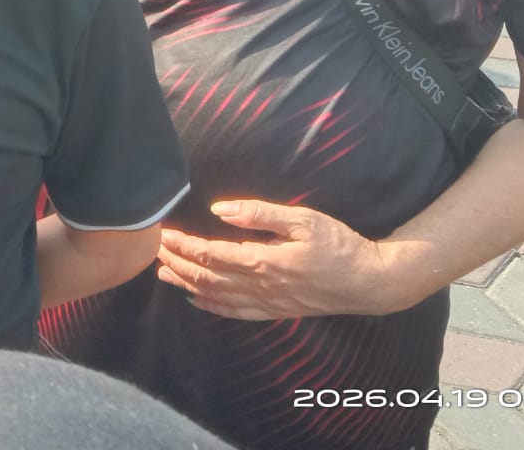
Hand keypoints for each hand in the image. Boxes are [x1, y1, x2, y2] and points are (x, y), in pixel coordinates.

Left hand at [156, 200, 401, 320]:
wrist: (369, 282)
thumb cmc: (338, 245)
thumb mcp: (302, 219)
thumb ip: (259, 214)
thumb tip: (219, 210)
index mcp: (263, 262)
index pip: (210, 255)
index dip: (182, 246)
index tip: (162, 234)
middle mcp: (259, 287)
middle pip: (206, 277)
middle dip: (177, 263)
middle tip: (154, 250)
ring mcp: (267, 303)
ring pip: (216, 297)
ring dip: (187, 285)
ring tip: (163, 273)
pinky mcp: (276, 311)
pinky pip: (235, 313)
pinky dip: (210, 307)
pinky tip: (196, 300)